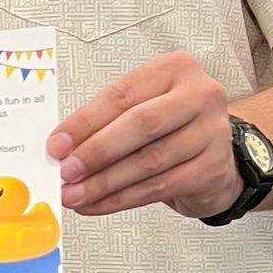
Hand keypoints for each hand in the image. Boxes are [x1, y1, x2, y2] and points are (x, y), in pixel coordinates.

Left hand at [49, 52, 241, 219]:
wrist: (212, 157)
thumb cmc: (171, 127)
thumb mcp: (141, 109)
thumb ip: (105, 121)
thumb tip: (63, 147)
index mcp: (174, 69)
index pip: (122, 95)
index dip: (85, 122)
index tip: (58, 144)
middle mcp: (199, 95)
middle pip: (140, 125)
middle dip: (97, 152)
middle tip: (67, 172)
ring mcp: (212, 131)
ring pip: (149, 160)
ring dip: (105, 182)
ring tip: (76, 194)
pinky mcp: (213, 167)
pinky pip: (160, 186)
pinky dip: (123, 198)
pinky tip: (100, 203)